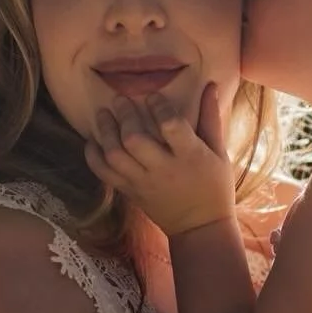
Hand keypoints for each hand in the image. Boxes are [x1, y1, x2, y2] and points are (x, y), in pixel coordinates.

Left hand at [84, 82, 235, 236]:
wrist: (200, 228)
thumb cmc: (214, 187)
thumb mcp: (219, 152)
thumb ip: (211, 118)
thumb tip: (210, 85)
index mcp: (189, 156)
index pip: (170, 126)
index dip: (159, 107)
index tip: (152, 96)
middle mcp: (163, 169)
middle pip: (134, 139)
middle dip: (124, 115)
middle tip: (119, 99)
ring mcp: (143, 183)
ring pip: (115, 155)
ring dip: (105, 132)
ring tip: (103, 114)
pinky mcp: (130, 192)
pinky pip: (104, 174)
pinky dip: (93, 156)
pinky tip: (93, 141)